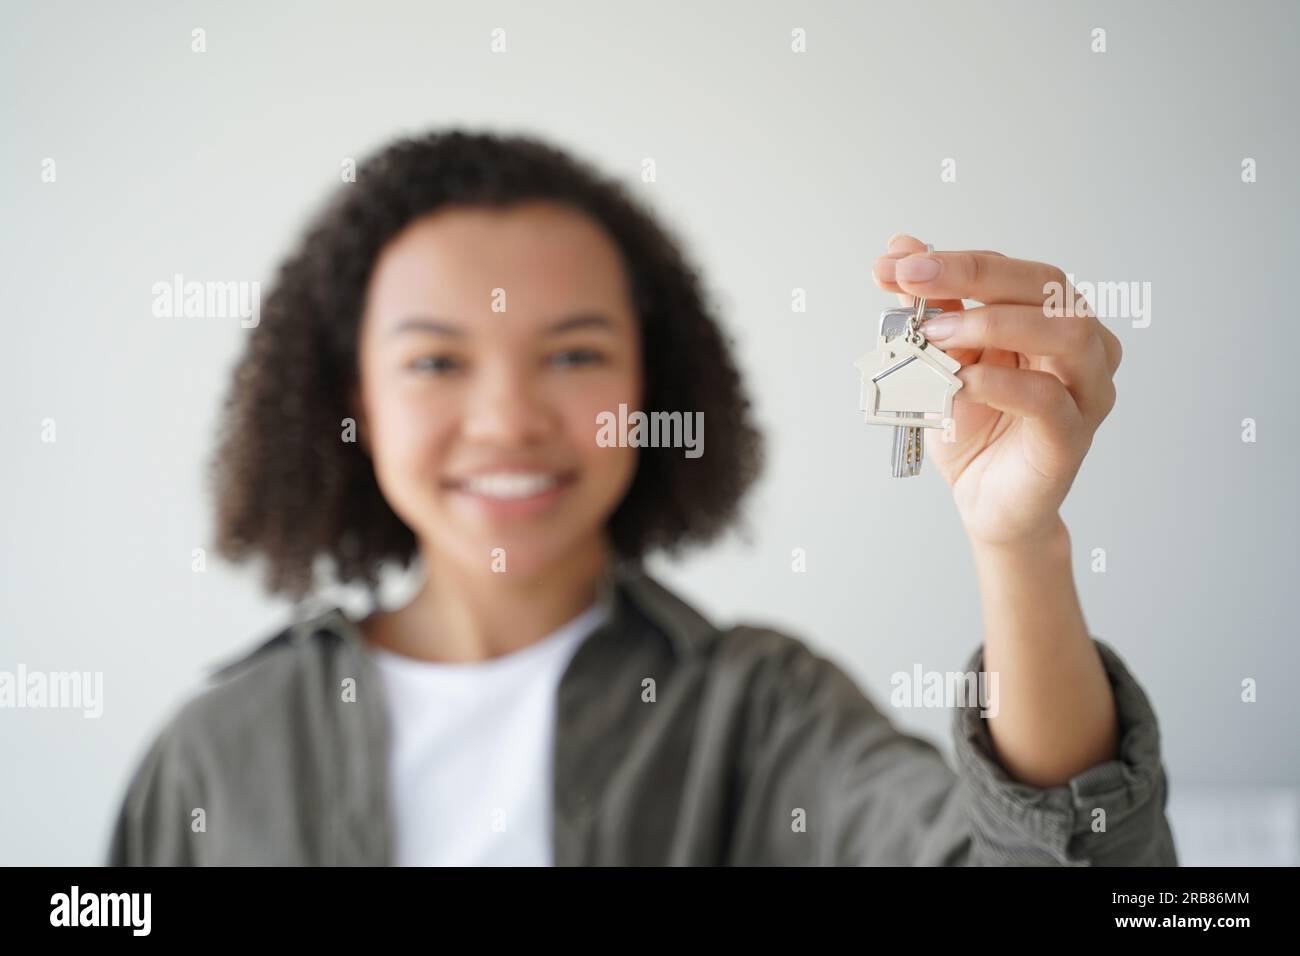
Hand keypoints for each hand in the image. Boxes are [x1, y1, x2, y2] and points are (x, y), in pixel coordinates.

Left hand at [872, 234, 1122, 548]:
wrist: (985, 502)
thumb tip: (900, 249)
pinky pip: (1047, 399)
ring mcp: (1085, 392)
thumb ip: (931, 307)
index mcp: (1052, 319)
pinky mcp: (1072, 437)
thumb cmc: (974, 428)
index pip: (1011, 271)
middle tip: (913, 279)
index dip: (952, 261)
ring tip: (936, 333)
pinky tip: (960, 382)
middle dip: (974, 274)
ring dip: (993, 322)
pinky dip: (1000, 383)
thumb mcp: (941, 360)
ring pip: (1065, 334)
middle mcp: (1083, 347)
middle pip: (1047, 286)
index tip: (894, 263)